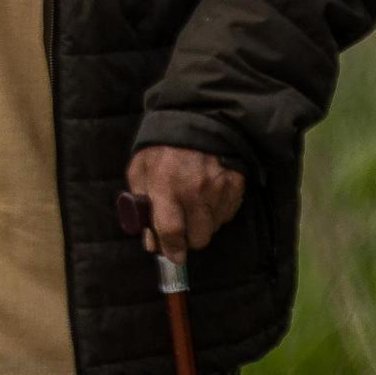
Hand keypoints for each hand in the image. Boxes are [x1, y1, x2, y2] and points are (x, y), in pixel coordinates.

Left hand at [126, 145, 243, 259]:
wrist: (194, 118)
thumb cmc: (161, 147)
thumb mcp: (139, 171)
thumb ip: (141, 206)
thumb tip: (151, 241)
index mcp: (165, 185)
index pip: (171, 230)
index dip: (171, 249)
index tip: (172, 255)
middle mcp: (194, 189)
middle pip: (198, 237)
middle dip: (188, 240)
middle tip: (182, 230)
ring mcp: (218, 187)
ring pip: (214, 228)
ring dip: (203, 225)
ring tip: (193, 207)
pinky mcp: (236, 184)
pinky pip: (228, 214)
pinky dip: (217, 212)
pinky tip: (207, 198)